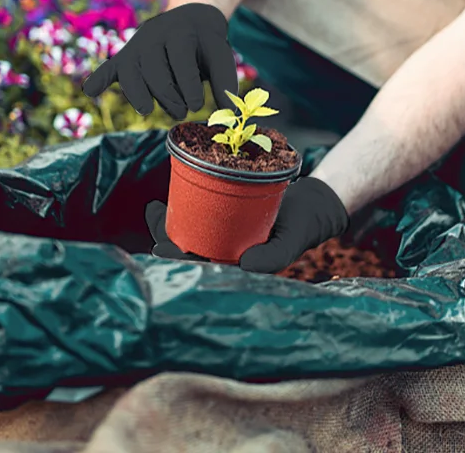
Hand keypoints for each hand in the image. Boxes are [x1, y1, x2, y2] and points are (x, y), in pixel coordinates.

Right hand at [81, 2, 237, 119]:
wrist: (192, 19)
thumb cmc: (207, 45)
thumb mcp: (221, 56)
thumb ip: (225, 83)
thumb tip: (226, 116)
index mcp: (182, 30)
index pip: (180, 57)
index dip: (188, 84)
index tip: (197, 105)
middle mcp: (155, 33)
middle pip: (153, 67)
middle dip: (167, 94)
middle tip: (182, 112)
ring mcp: (137, 44)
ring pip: (130, 70)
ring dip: (138, 94)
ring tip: (149, 111)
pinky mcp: (125, 56)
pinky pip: (108, 67)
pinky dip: (99, 79)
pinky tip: (90, 91)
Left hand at [144, 177, 348, 272]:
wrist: (311, 206)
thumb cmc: (299, 229)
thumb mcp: (288, 244)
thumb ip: (271, 258)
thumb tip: (245, 265)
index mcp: (233, 264)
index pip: (200, 264)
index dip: (179, 258)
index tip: (161, 249)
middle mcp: (225, 250)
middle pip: (190, 247)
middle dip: (169, 238)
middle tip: (153, 219)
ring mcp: (224, 232)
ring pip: (192, 230)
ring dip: (170, 224)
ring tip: (154, 209)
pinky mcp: (227, 213)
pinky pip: (202, 212)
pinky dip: (185, 206)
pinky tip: (169, 199)